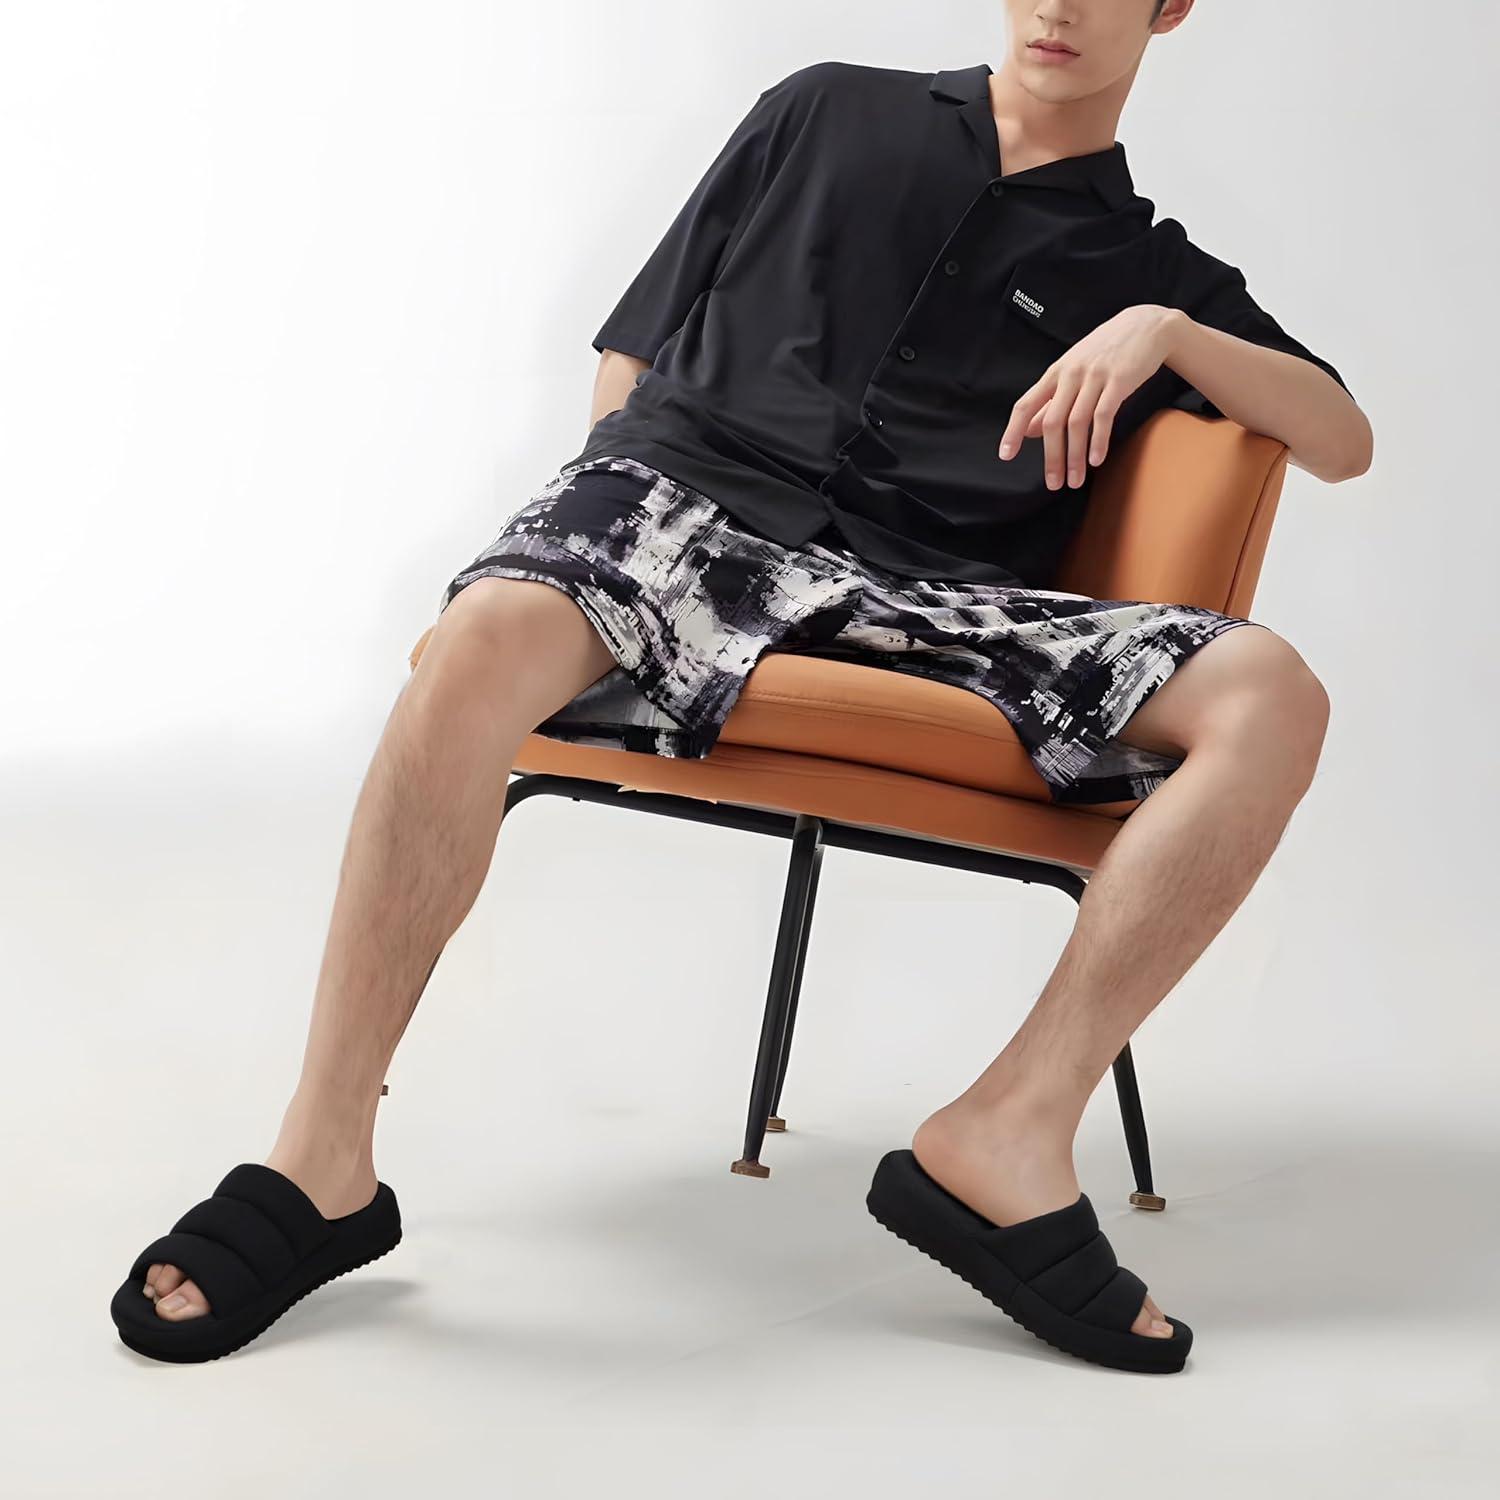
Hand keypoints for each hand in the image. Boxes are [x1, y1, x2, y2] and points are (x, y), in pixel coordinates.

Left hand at [997, 305, 1182, 488]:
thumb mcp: (1073, 371)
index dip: (1013, 431)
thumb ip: (1051, 400)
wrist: (1146, 325)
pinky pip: (1104, 415)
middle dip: (1051, 457)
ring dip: (1075, 457)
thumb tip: (1029, 430)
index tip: (1006, 455)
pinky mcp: (1119, 380)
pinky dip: (1099, 440)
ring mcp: (1095, 376)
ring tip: (1076, 480)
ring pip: (1077, 423)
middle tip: (1054, 483)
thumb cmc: (1105, 352)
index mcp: (1055, 373)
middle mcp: (1071, 374)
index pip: (1026, 404)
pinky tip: (1096, 460)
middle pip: (1053, 422)